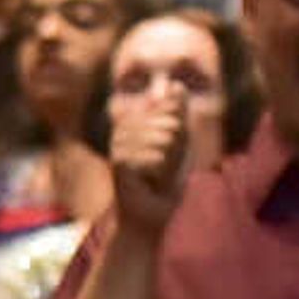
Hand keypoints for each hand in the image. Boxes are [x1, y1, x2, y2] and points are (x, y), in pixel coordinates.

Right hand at [103, 80, 191, 232]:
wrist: (149, 215)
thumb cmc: (164, 180)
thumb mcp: (178, 141)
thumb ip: (177, 112)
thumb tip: (176, 84)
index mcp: (134, 118)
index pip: (173, 111)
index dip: (180, 136)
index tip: (168, 154)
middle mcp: (122, 127)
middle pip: (171, 124)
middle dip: (175, 151)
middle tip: (161, 169)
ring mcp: (118, 143)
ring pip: (166, 141)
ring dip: (168, 165)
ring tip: (154, 177)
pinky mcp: (119, 161)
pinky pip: (157, 158)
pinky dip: (161, 175)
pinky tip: (148, 183)